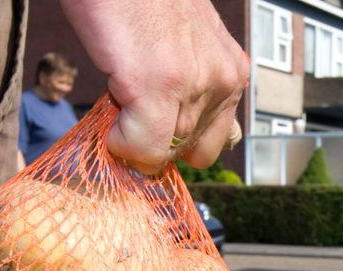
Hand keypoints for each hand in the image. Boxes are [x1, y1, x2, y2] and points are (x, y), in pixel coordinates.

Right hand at [61, 0, 248, 173]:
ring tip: (120, 91)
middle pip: (185, 151)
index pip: (209, 144)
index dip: (169, 140)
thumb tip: (178, 137)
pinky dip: (119, 140)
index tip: (145, 121)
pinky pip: (142, 146)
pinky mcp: (158, 85)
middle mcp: (223, 81)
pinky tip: (111, 108)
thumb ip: (191, 88)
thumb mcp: (185, 45)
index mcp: (232, 72)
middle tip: (127, 104)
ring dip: (132, 134)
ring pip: (162, 152)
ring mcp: (194, 84)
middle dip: (151, 138)